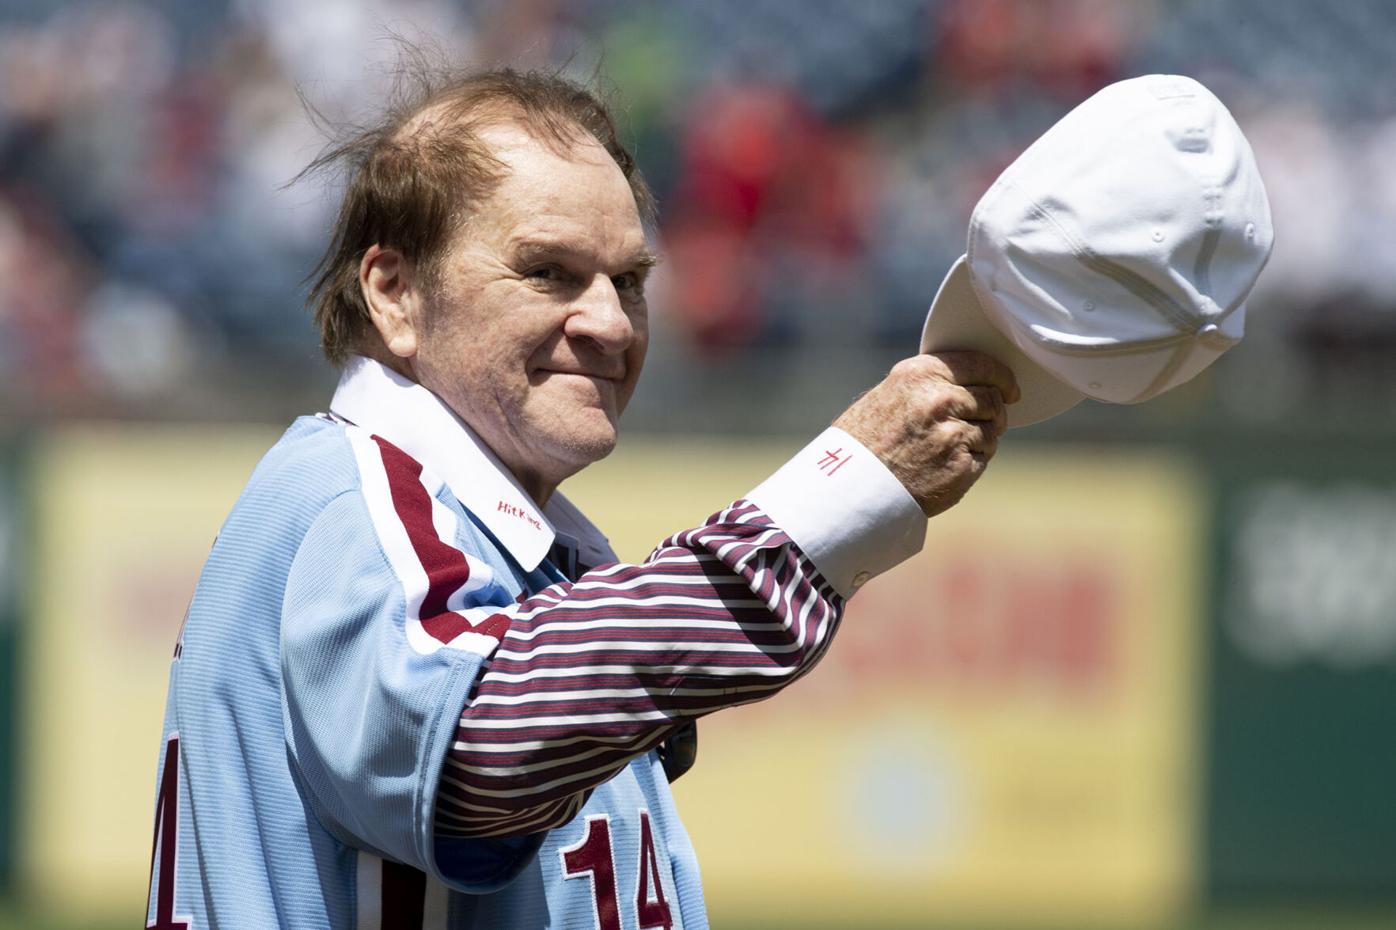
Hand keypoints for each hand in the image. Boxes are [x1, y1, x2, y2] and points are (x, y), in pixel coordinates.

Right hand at [833, 352, 1018, 517]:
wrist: (849, 488)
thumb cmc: (861, 443)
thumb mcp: (887, 396)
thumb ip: (925, 386)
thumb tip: (965, 385)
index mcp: (920, 374)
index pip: (980, 364)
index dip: (1001, 376)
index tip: (1009, 387)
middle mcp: (940, 398)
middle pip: (992, 398)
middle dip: (995, 411)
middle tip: (990, 421)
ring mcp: (954, 432)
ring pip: (991, 430)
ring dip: (981, 439)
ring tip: (952, 450)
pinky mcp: (962, 464)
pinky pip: (984, 457)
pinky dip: (972, 462)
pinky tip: (947, 467)